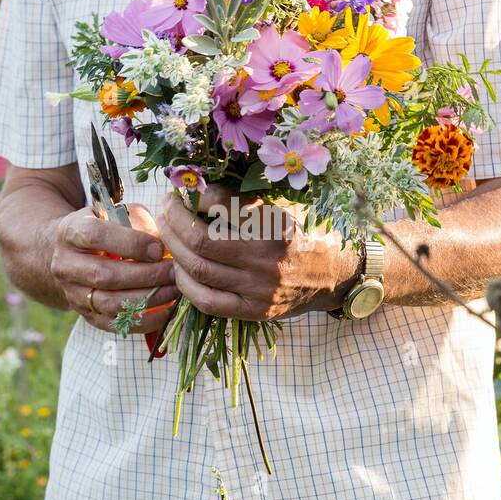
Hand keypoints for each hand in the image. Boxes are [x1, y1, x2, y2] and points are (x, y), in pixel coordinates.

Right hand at [49, 203, 177, 332]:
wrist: (71, 253)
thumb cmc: (105, 228)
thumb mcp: (117, 214)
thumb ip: (138, 223)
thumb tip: (164, 245)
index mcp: (71, 232)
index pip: (96, 236)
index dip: (131, 243)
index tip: (159, 249)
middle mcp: (66, 265)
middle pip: (105, 275)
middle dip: (146, 275)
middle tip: (173, 272)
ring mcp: (73, 293)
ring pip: (110, 303)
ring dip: (148, 298)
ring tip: (174, 290)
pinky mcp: (85, 315)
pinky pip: (115, 325)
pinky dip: (144, 321)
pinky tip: (167, 310)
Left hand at [156, 184, 358, 321]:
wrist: (334, 275)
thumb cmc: (305, 233)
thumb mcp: (283, 206)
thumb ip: (244, 200)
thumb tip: (195, 188)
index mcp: (277, 226)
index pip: (222, 204)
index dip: (196, 194)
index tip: (186, 189)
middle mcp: (268, 259)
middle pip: (200, 239)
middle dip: (173, 220)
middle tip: (166, 207)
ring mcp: (260, 289)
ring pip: (198, 269)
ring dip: (173, 248)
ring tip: (168, 233)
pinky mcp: (254, 311)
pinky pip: (207, 301)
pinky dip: (185, 284)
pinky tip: (180, 268)